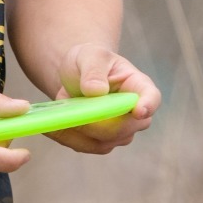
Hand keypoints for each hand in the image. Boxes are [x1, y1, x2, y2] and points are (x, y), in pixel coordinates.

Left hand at [45, 42, 160, 153]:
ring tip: (56, 115)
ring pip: (102, 142)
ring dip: (77, 130)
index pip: (151, 98)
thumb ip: (93, 70)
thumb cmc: (89, 61)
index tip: (139, 111)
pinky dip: (66, 137)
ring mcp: (120, 132)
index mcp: (138, 86)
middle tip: (71, 111)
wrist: (76, 76)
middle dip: (95, 123)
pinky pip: (85, 146)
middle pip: (123, 128)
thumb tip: (96, 91)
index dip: (148, 106)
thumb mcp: (89, 56)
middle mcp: (135, 114)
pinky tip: (51, 125)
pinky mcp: (100, 142)